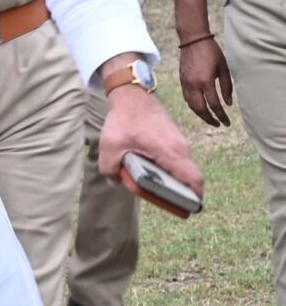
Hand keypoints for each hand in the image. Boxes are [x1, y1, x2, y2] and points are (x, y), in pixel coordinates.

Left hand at [99, 81, 202, 197]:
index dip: (194, 196)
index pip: (193, 178)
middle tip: (164, 202)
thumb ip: (110, 169)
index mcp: (170, 151)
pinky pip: (177, 161)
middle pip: (189, 177)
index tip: (189, 209)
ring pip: (183, 169)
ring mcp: (179, 144)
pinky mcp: (174, 141)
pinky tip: (151, 174)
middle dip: (180, 193)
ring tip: (153, 188)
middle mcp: (180, 148)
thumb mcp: (109, 147)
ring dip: (172, 181)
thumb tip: (116, 182)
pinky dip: (168, 171)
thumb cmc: (124, 120)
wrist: (133, 96)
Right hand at [180, 36, 232, 127]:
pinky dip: (194, 106)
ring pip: (191, 105)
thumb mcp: (224, 68)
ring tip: (209, 118)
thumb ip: (226, 87)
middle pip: (200, 109)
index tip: (227, 122)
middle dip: (209, 119)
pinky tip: (200, 107)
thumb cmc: (211, 52)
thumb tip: (227, 103)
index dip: (221, 115)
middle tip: (218, 124)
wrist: (192, 40)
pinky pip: (187, 98)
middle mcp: (193, 85)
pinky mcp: (181, 81)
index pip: (214, 105)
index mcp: (205, 82)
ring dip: (200, 114)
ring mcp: (185, 83)